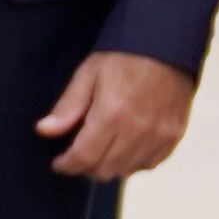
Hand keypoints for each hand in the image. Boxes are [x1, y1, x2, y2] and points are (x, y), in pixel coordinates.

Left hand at [37, 49, 195, 179]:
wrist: (165, 48)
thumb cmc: (122, 58)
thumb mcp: (88, 74)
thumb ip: (68, 106)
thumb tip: (44, 130)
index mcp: (112, 114)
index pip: (85, 156)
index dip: (68, 165)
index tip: (59, 164)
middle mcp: (138, 131)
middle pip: (106, 168)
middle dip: (85, 167)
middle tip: (75, 157)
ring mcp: (159, 136)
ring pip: (127, 170)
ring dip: (108, 167)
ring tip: (97, 153)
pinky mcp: (173, 136)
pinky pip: (150, 164)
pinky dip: (133, 163)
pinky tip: (122, 151)